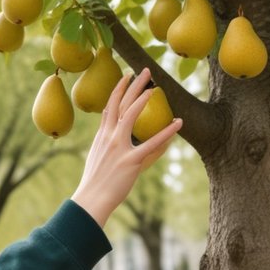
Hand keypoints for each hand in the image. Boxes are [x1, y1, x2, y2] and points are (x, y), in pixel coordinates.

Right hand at [70, 68, 181, 227]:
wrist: (91, 199)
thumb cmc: (97, 182)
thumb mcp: (101, 158)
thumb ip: (114, 145)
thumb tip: (125, 138)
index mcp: (102, 135)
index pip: (110, 106)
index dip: (118, 90)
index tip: (127, 76)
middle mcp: (109, 137)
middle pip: (120, 104)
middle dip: (132, 85)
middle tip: (144, 71)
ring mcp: (119, 147)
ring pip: (130, 116)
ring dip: (143, 99)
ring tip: (155, 87)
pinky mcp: (130, 161)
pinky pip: (151, 144)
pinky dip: (165, 133)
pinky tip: (177, 123)